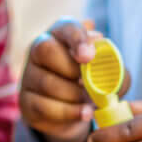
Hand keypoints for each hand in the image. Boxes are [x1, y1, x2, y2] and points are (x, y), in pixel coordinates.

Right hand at [19, 19, 113, 141]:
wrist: (74, 109)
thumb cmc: (92, 81)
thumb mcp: (108, 73)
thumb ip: (115, 70)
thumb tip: (111, 70)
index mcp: (62, 34)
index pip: (67, 27)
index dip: (78, 39)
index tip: (88, 56)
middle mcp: (39, 48)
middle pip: (46, 50)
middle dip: (73, 70)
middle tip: (90, 85)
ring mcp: (29, 74)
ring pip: (47, 82)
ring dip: (75, 96)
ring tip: (90, 103)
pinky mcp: (26, 100)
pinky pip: (44, 106)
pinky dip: (69, 112)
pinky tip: (84, 114)